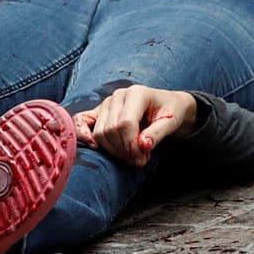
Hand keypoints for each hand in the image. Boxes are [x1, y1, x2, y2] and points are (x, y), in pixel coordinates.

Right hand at [75, 86, 197, 167]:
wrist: (168, 105)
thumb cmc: (171, 111)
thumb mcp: (172, 122)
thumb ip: (158, 133)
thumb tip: (142, 145)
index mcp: (137, 93)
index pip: (125, 123)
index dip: (131, 145)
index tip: (142, 158)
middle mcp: (118, 96)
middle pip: (110, 130)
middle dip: (123, 150)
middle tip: (139, 160)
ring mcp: (106, 103)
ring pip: (99, 133)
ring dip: (113, 150)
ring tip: (133, 156)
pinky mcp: (98, 111)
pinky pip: (81, 122)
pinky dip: (83, 136)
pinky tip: (96, 147)